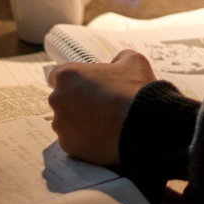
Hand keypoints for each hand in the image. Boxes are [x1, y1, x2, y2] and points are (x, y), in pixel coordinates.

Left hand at [47, 50, 156, 165]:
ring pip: (66, 122)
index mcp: (68, 75)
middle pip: (62, 100)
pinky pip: (73, 140)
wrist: (146, 125)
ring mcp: (61, 124)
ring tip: (104, 124)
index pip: (59, 76)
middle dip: (77, 102)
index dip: (76, 81)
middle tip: (100, 106)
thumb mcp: (133, 61)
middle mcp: (57, 98)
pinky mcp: (68, 145)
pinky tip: (103, 136)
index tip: (89, 87)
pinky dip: (85, 139)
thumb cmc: (137, 89)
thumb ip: (118, 58)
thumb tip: (115, 64)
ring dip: (80, 122)